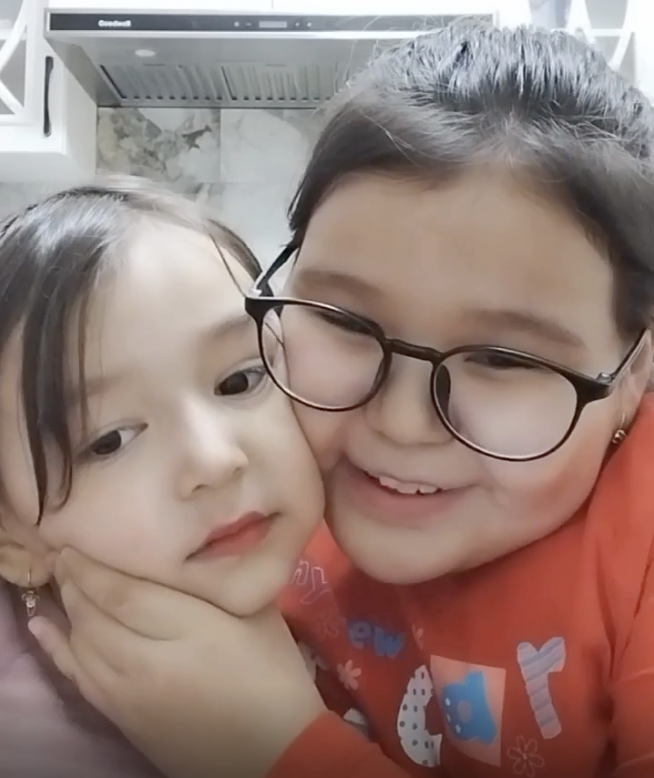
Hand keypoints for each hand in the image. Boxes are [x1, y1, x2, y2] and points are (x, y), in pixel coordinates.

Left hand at [29, 549, 324, 777]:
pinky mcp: (124, 719)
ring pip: (82, 646)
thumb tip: (190, 545)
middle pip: (95, 617)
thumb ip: (220, 578)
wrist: (274, 750)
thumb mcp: (258, 613)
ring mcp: (131, 695)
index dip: (94, 567)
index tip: (78, 541)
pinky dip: (57, 650)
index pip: (124, 593)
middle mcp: (151, 662)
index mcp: (191, 630)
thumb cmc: (273, 673)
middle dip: (75, 582)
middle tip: (64, 552)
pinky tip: (42, 628)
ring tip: (63, 580)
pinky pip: (78, 679)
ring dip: (67, 610)